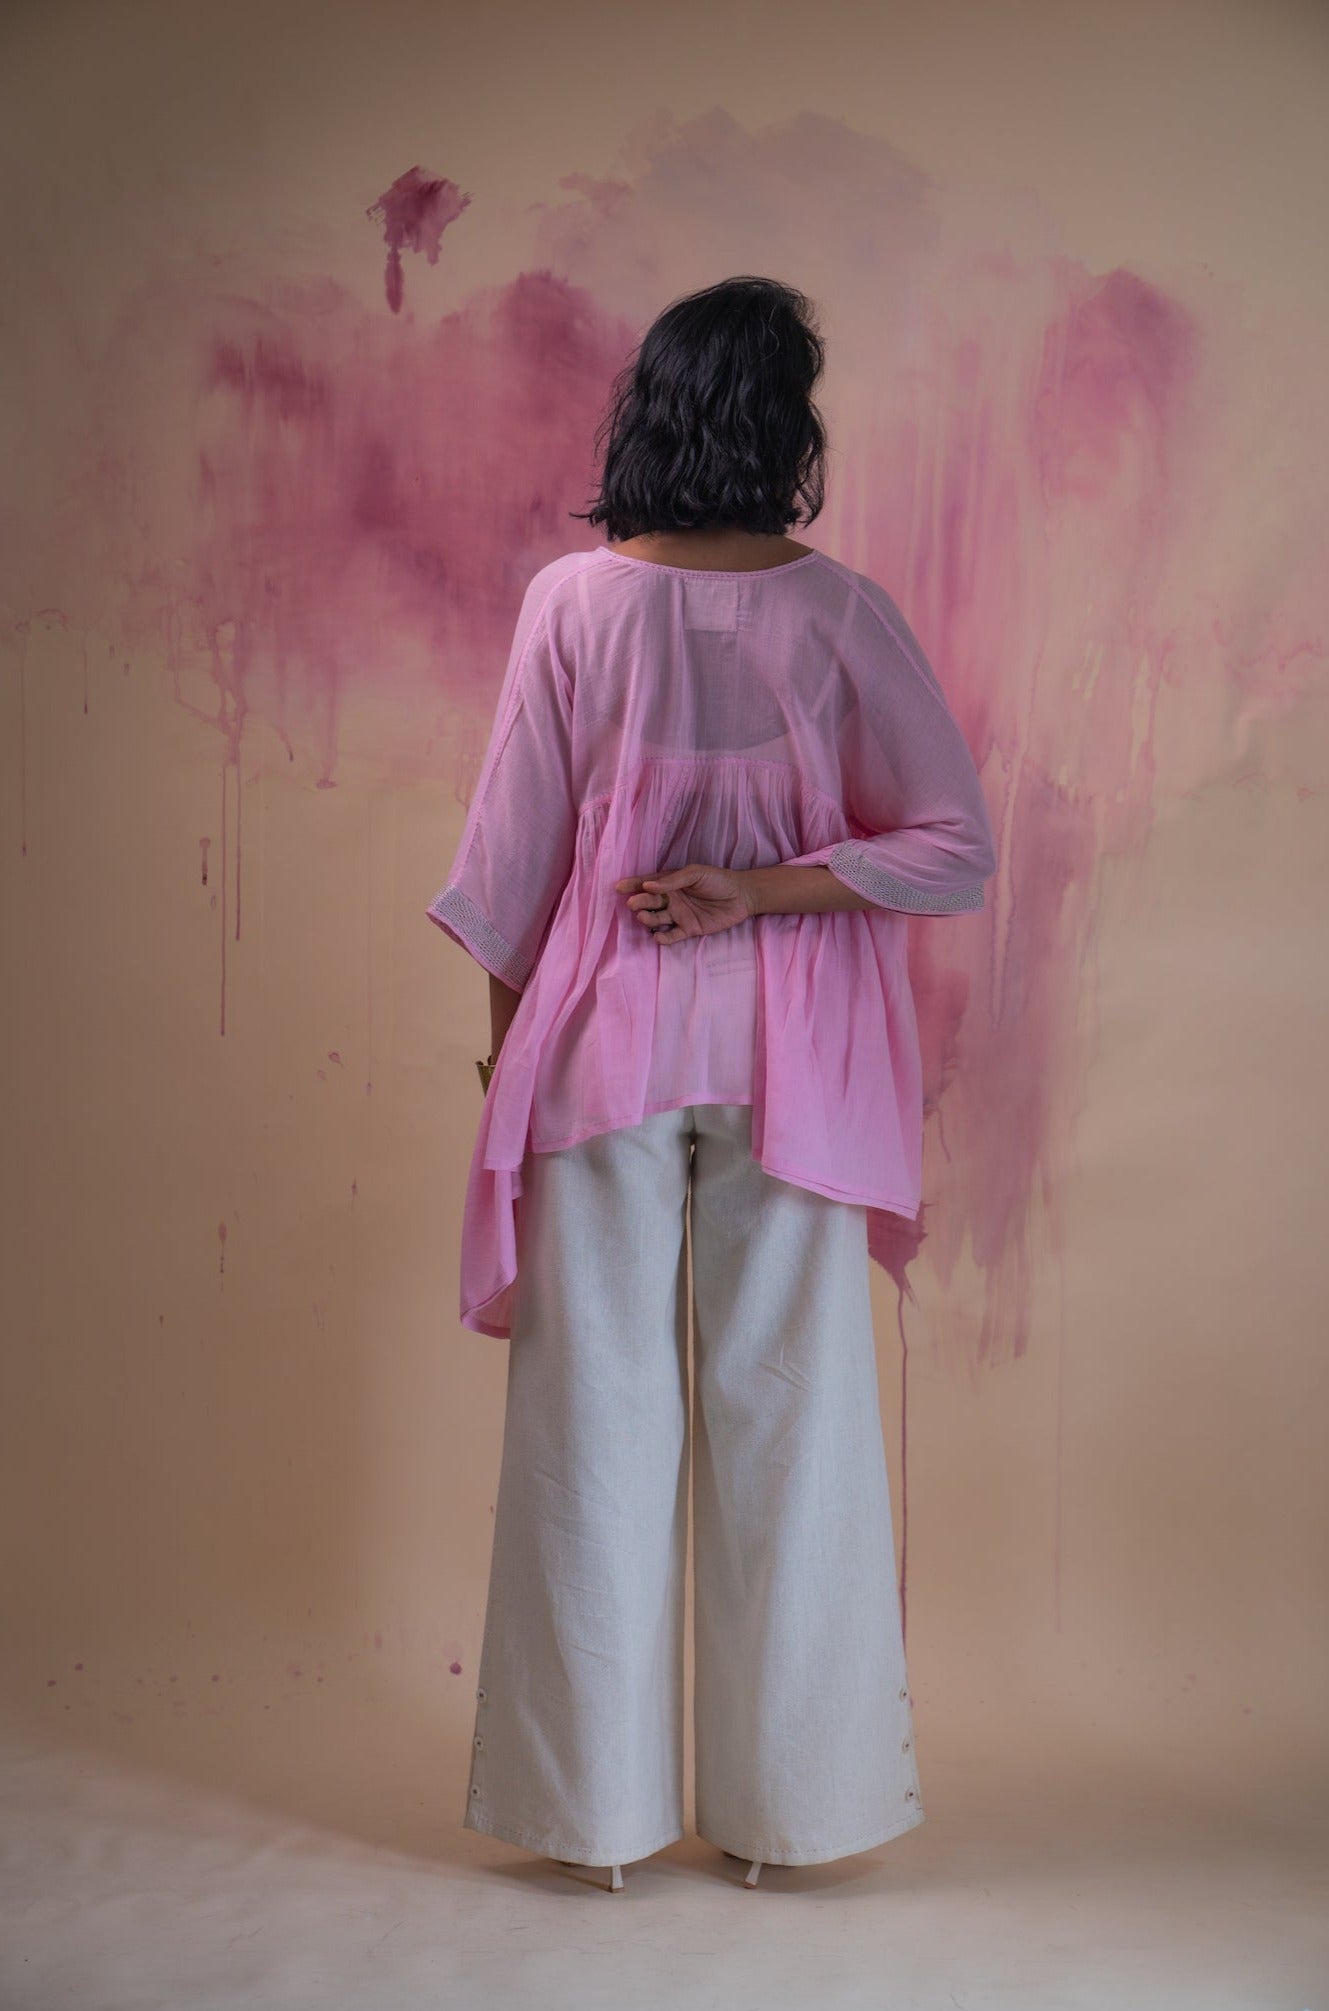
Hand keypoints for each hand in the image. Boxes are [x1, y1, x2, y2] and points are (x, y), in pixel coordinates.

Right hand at [614, 864, 754, 945]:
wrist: (742, 896)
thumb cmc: (718, 879)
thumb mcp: (695, 873)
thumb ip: (672, 881)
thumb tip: (648, 886)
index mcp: (670, 883)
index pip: (647, 884)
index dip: (632, 885)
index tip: (618, 888)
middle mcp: (671, 899)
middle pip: (649, 902)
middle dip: (639, 903)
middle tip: (633, 904)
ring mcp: (679, 915)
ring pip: (656, 920)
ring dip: (648, 919)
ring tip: (643, 917)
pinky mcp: (689, 929)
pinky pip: (671, 936)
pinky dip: (663, 938)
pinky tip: (657, 937)